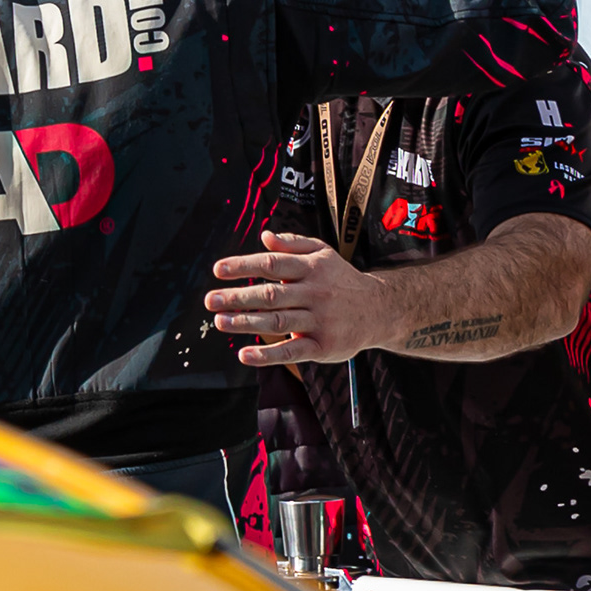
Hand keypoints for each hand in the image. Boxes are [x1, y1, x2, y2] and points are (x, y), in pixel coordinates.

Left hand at [207, 229, 399, 365]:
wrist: (379, 310)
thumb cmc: (341, 280)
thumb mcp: (323, 254)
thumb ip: (293, 244)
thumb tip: (264, 235)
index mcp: (312, 268)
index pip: (273, 264)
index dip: (244, 266)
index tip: (218, 269)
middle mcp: (315, 292)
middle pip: (272, 294)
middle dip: (239, 297)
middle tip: (210, 300)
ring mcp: (319, 321)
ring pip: (279, 322)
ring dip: (247, 323)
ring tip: (220, 322)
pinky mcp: (323, 346)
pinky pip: (292, 351)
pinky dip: (268, 354)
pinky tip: (245, 354)